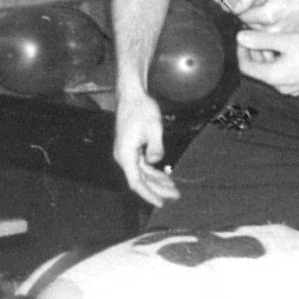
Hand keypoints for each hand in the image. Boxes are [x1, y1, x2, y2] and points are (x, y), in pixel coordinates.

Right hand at [112, 91, 177, 206]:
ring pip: (142, 173)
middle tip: (176, 195)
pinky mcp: (130, 149)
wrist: (132, 95)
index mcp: (125, 155)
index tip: (161, 203)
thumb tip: (155, 161)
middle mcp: (123, 157)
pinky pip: (142, 165)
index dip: (149, 194)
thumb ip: (155, 147)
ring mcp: (126, 153)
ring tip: (174, 188)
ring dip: (157, 181)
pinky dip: (153, 171)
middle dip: (158, 189)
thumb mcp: (153, 127)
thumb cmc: (142, 109)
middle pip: (141, 180)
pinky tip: (165, 175)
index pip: (136, 182)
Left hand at [236, 30, 298, 96]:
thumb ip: (261, 39)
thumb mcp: (286, 40)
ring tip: (273, 41)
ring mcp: (292, 90)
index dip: (241, 50)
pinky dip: (281, 64)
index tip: (244, 37)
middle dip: (255, 52)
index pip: (246, 66)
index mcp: (272, 76)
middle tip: (256, 36)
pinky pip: (285, 76)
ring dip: (268, 58)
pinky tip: (290, 51)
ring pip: (272, 73)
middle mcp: (280, 87)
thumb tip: (239, 37)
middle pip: (259, 70)